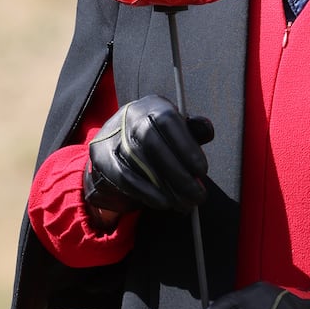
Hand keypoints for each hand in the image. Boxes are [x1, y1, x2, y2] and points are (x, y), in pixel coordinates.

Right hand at [84, 95, 213, 214]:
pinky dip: (146, 192)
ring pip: (138, 162)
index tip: (202, 170)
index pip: (168, 120)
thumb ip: (193, 130)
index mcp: (153, 105)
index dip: (186, 146)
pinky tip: (163, 203)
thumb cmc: (158, 138)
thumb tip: (207, 130)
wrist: (116, 144)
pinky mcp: (101, 156)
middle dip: (177, 172)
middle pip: (151, 141)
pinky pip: (124, 177)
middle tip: (197, 194)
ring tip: (185, 203)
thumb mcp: (177, 130)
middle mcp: (129, 115)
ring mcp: (112, 135)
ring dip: (165, 187)